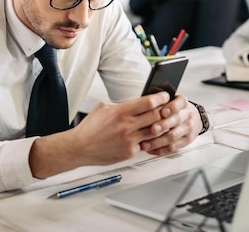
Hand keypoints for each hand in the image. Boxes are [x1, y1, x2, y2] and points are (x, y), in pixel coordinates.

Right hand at [29, 92, 170, 177]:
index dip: (160, 98)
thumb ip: (121, 105)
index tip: (165, 96)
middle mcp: (126, 126)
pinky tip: (150, 135)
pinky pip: (145, 144)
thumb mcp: (103, 108)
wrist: (79, 147)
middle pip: (156, 116)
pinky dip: (149, 139)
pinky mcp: (129, 152)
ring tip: (163, 121)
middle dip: (165, 111)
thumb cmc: (90, 127)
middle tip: (169, 108)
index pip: (148, 102)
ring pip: (154, 131)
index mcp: (120, 112)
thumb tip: (137, 101)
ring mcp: (129, 140)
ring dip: (160, 126)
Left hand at [139, 95, 200, 155]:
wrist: (194, 118)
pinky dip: (160, 150)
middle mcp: (187, 115)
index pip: (179, 103)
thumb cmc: (176, 110)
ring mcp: (188, 129)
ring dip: (158, 141)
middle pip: (176, 120)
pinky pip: (172, 147)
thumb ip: (160, 102)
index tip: (162, 112)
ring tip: (145, 144)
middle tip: (152, 129)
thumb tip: (143, 104)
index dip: (171, 108)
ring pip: (173, 136)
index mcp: (182, 103)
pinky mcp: (186, 141)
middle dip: (163, 126)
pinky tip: (150, 149)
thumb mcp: (171, 101)